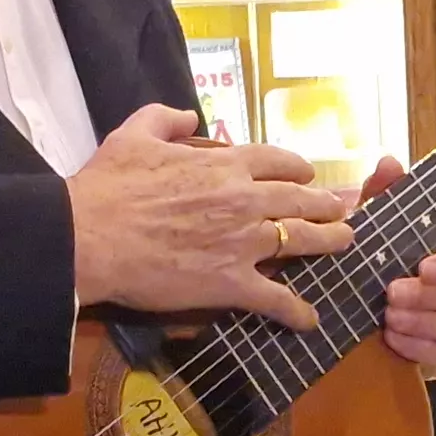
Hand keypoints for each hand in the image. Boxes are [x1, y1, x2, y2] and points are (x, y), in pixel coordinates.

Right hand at [70, 105, 351, 328]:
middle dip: (327, 204)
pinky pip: (276, 299)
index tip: (308, 176)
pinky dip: (296, 310)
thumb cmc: (109, 186)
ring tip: (345, 241)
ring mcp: (243, 243)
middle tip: (342, 209)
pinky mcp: (232, 283)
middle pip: (301, 200)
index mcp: (225, 164)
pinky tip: (309, 319)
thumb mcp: (134, 133)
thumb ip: (166, 117)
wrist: (90, 237)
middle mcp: (245, 199)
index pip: (278, 162)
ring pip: (302, 240)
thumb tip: (190, 116)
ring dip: (329, 241)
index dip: (298, 169)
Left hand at [352, 158, 435, 365]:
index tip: (426, 266)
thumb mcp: (373, 226)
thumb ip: (383, 195)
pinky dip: (417, 347)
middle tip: (392, 292)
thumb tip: (390, 164)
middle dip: (432, 297)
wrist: (351, 307)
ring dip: (425, 322)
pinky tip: (390, 338)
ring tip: (388, 315)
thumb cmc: (375, 259)